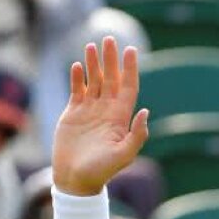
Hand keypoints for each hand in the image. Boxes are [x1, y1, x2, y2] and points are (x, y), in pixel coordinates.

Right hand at [53, 38, 148, 196]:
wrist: (76, 179)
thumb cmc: (102, 171)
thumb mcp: (124, 155)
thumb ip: (137, 135)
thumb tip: (145, 111)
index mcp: (120, 117)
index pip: (128, 87)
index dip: (130, 69)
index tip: (131, 50)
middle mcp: (107, 110)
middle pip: (111, 79)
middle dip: (111, 59)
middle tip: (109, 39)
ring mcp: (90, 111)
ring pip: (94, 81)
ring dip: (93, 64)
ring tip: (92, 45)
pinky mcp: (73, 114)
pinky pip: (77, 91)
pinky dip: (77, 78)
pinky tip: (77, 66)